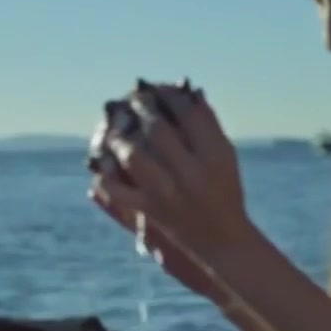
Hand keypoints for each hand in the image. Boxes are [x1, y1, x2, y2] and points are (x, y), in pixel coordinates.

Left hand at [89, 82, 256, 296]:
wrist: (223, 241)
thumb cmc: (225, 191)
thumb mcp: (226, 156)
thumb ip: (208, 124)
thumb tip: (186, 91)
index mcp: (215, 156)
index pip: (187, 113)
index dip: (168, 95)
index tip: (158, 88)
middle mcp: (192, 174)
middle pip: (157, 130)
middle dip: (141, 109)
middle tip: (133, 99)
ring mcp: (168, 194)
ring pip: (133, 156)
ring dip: (119, 137)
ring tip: (116, 128)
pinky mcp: (151, 212)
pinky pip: (118, 191)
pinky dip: (106, 177)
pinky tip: (104, 164)